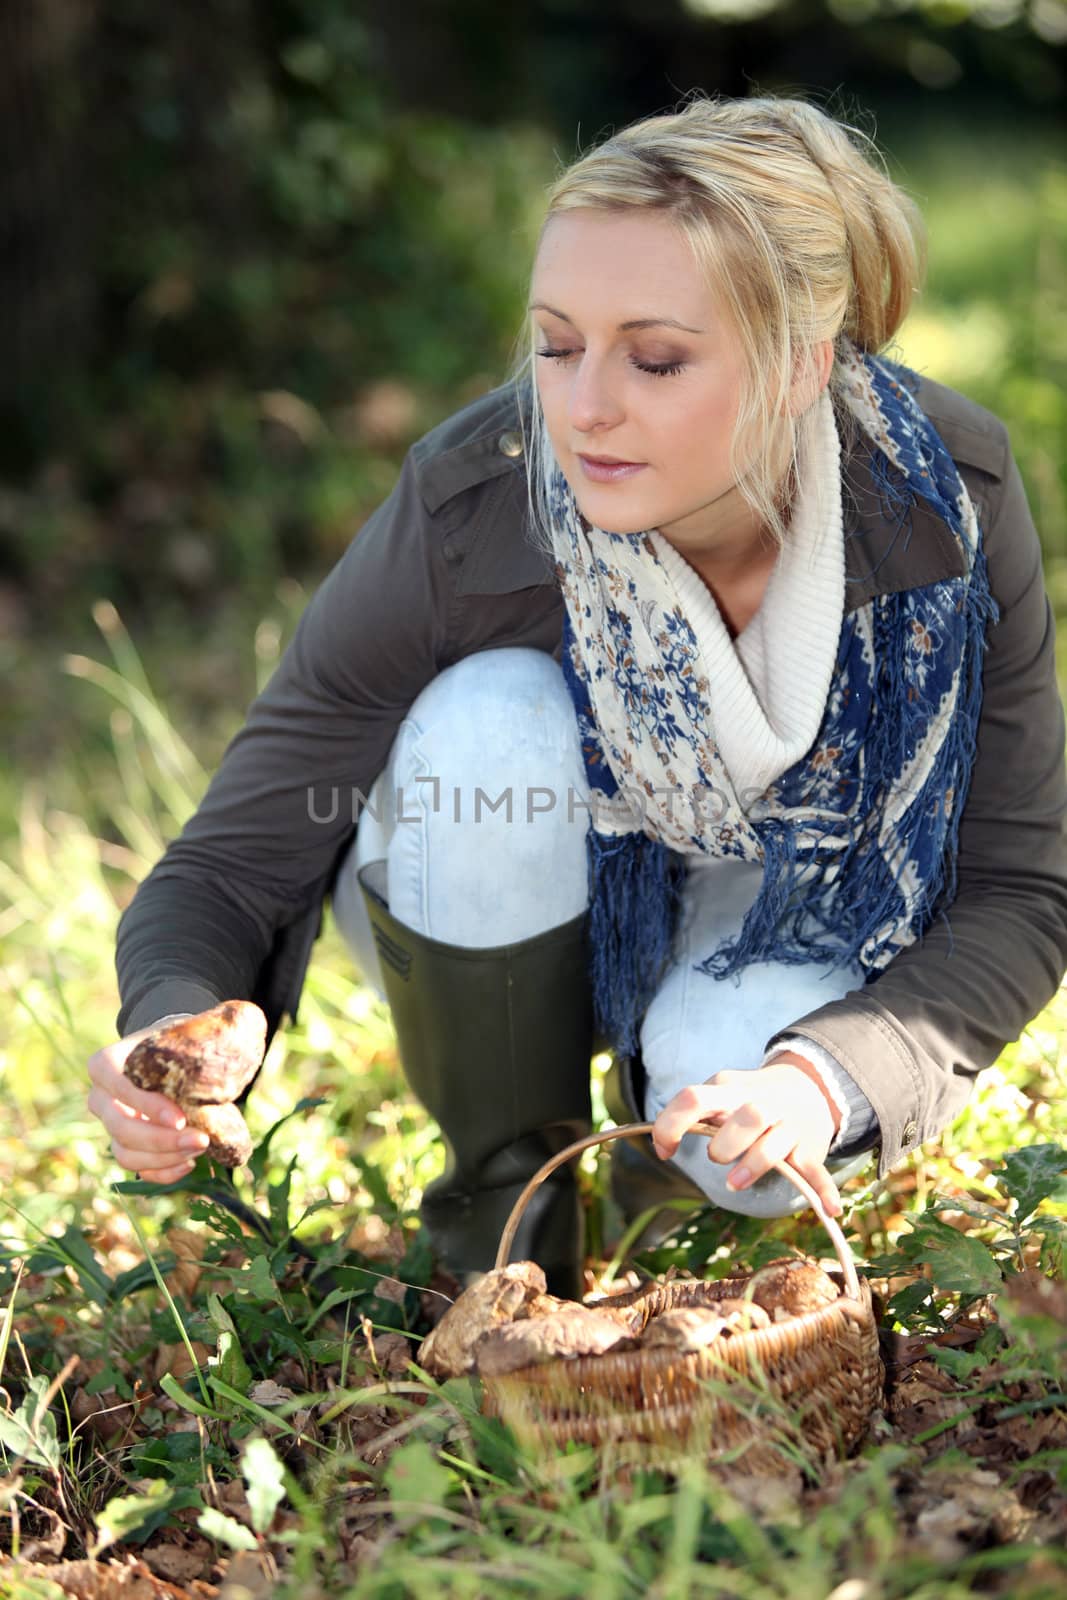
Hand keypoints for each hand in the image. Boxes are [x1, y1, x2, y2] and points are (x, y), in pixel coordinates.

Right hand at [87, 1023, 210, 1182]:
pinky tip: (189, 1163)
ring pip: (126, 1154)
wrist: (171, 1059)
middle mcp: (101, 1097)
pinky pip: (137, 1170)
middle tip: (201, 1140)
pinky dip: (163, 1172)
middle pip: (120, 1128)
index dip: (146, 1106)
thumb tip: (234, 1038)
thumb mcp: (181, 1037)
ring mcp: (110, 1126)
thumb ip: (196, 1043)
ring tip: (201, 1148)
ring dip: (165, 1158)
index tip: (181, 1119)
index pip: (118, 1086)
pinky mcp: (125, 1147)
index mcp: (105, 1065)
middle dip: (162, 1140)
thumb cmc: (177, 1045)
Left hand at [651, 1058, 842, 1216]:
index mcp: (729, 1092)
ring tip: (734, 1183)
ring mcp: (787, 1126)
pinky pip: (817, 1170)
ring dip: (755, 1163)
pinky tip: (829, 1210)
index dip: (671, 1124)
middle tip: (716, 1158)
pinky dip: (823, 1189)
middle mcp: (760, 1105)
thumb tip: (660, 1146)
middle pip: (747, 1116)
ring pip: (775, 1140)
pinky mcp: (809, 1148)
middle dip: (726, 1142)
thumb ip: (691, 1113)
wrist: (807, 1085)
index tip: (664, 1151)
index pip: (694, 1098)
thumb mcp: (720, 1093)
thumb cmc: (747, 1099)